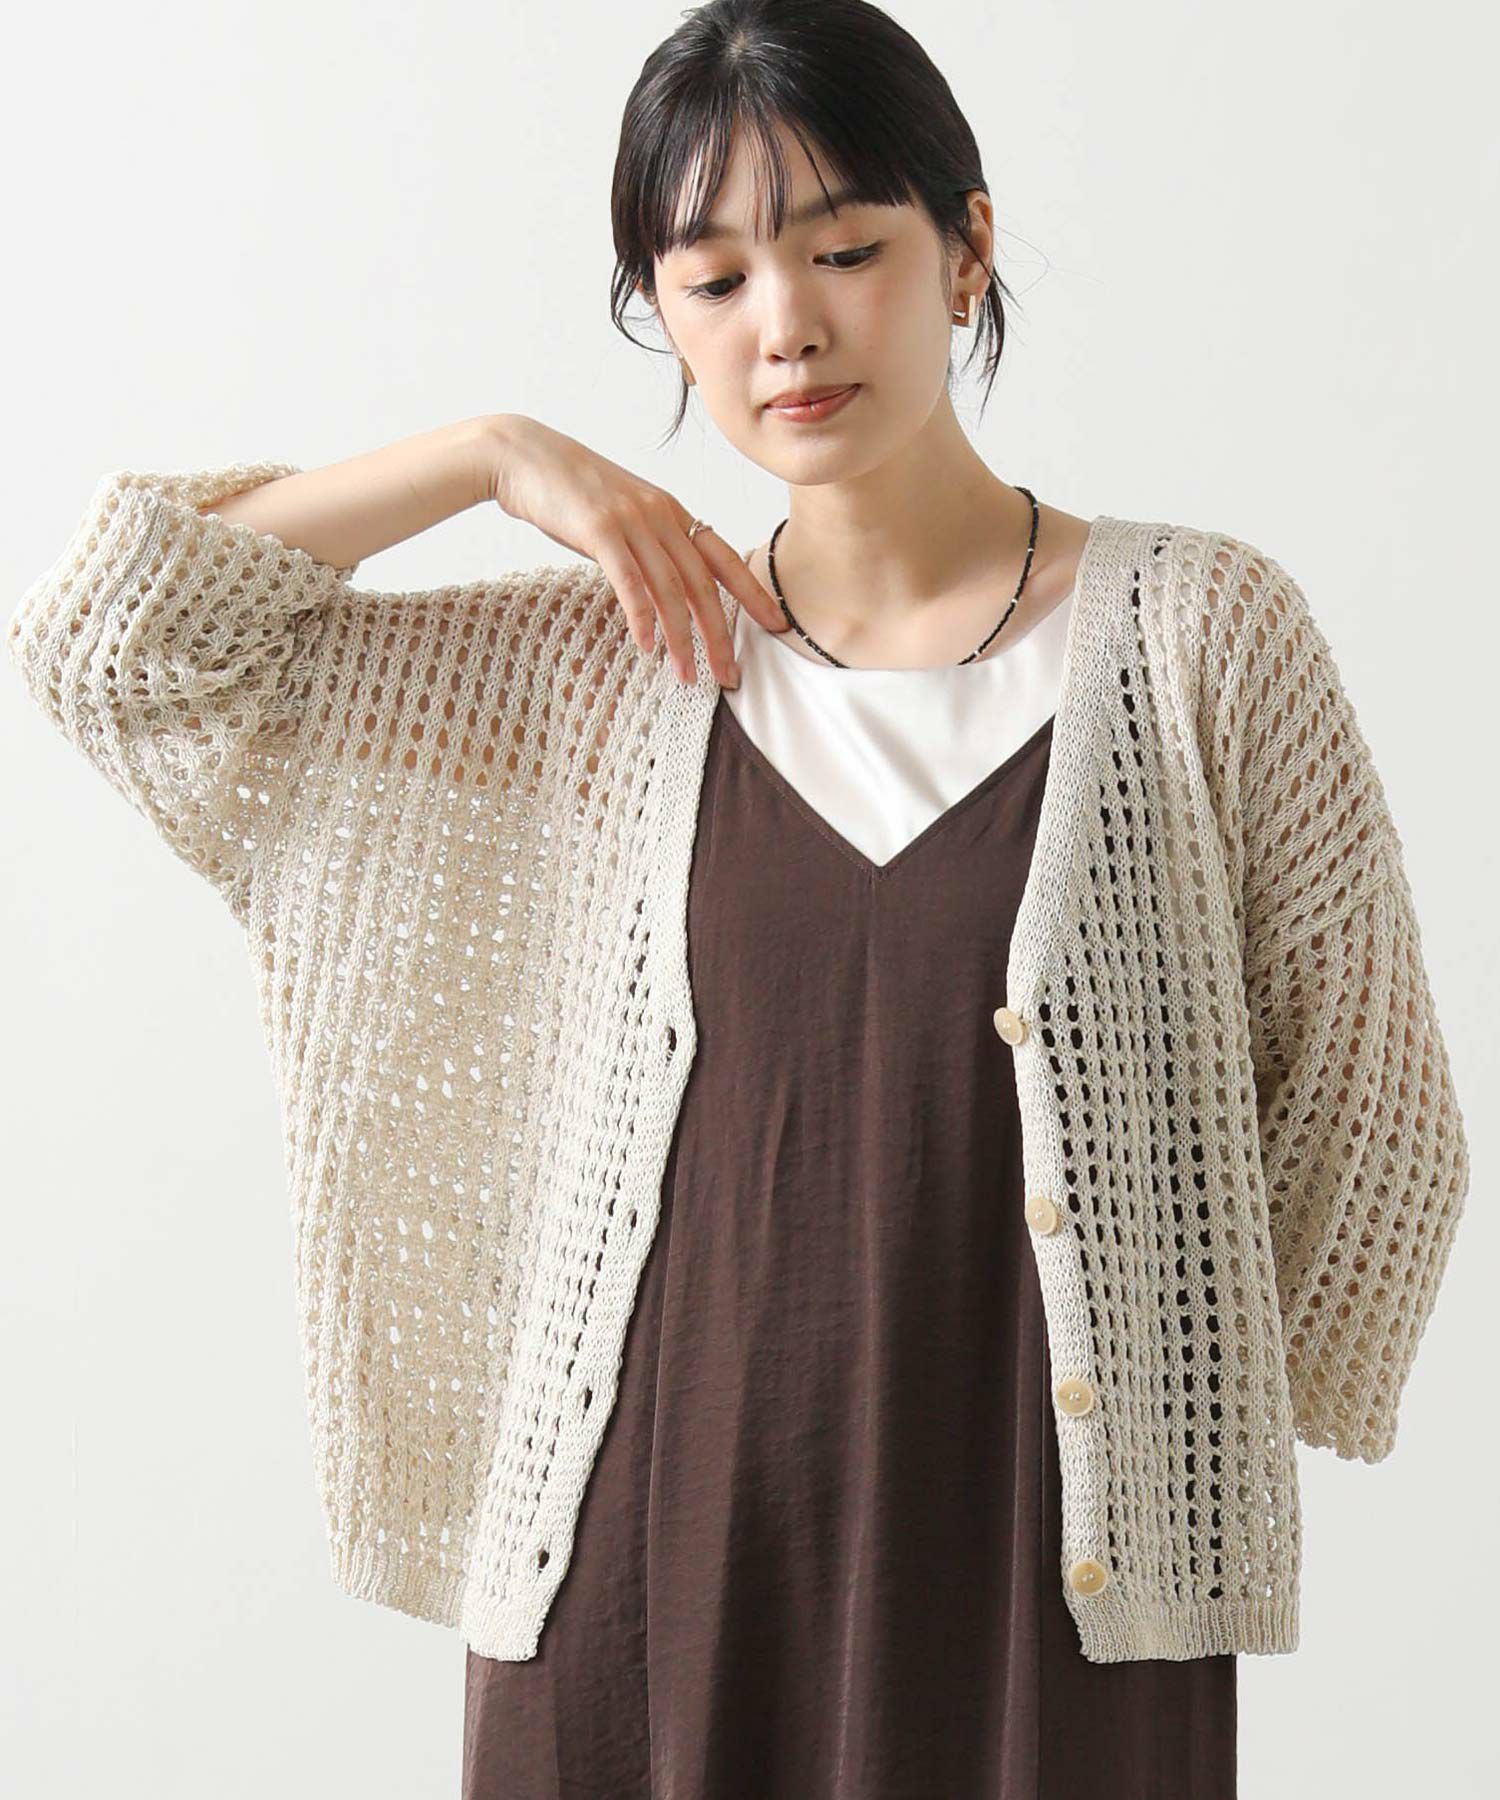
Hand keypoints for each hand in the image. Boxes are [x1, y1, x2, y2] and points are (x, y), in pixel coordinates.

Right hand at [483, 414, 787, 686]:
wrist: (524, 455)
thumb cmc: (569, 491)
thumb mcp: (622, 515)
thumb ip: (647, 545)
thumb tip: (663, 587)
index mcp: (672, 512)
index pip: (725, 557)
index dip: (753, 593)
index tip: (776, 625)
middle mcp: (661, 515)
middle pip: (704, 583)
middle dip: (721, 634)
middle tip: (731, 675)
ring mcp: (632, 521)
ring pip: (671, 589)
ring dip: (682, 638)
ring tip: (688, 676)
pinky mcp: (600, 529)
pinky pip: (630, 580)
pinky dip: (642, 617)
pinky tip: (648, 646)